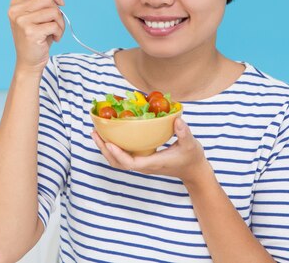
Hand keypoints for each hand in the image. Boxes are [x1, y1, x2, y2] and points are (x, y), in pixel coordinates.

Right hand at [8, 0, 64, 73]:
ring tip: (55, 32)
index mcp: (16, 2)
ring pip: (53, 11)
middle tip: (56, 24)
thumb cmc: (37, 36)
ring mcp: (21, 21)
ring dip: (60, 23)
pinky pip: (54, 25)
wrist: (30, 61)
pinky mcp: (29, 32)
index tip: (60, 3)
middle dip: (58, 12)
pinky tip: (54, 39)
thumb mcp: (42, 13)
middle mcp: (16, 10)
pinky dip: (59, 32)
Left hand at [91, 117, 208, 183]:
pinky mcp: (142, 160)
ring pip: (118, 162)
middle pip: (118, 164)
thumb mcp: (190, 144)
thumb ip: (184, 133)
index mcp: (153, 163)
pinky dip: (113, 148)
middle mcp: (144, 166)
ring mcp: (142, 164)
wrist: (193, 170)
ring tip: (97, 134)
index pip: (131, 164)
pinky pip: (123, 157)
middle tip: (95, 133)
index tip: (109, 143)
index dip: (118, 155)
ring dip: (106, 149)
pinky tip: (110, 135)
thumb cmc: (191, 157)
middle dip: (105, 150)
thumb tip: (177, 119)